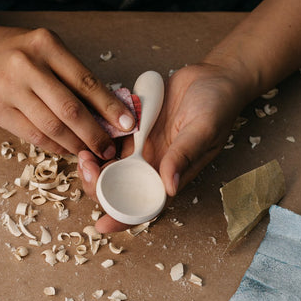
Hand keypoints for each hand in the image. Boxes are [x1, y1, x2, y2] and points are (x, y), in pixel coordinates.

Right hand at [0, 22, 135, 156]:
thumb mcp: (47, 49)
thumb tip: (108, 109)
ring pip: (51, 126)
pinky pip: (32, 134)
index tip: (127, 124)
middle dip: (94, 133)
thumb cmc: (18, 50)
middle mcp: (27, 65)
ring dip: (75, 144)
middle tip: (109, 148)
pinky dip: (54, 145)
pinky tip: (67, 149)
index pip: (85, 81)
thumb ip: (73, 75)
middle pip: (69, 108)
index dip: (109, 106)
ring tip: (90, 152)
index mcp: (46, 45)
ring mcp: (9, 89)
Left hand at [78, 62, 250, 232]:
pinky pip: (108, 136)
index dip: (122, 218)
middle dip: (97, 185)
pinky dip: (96, 136)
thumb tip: (169, 186)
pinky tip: (88, 128)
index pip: (144, 204)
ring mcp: (140, 145)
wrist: (213, 76)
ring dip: (91, 163)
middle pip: (118, 187)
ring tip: (83, 151)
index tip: (101, 224)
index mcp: (170, 174)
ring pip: (107, 164)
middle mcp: (152, 164)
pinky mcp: (133, 125)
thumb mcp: (204, 128)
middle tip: (87, 167)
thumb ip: (185, 154)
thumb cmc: (217, 105)